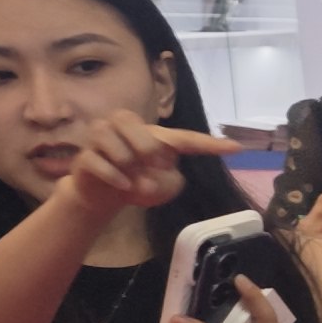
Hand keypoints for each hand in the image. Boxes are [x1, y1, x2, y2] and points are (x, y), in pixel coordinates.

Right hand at [49, 112, 226, 217]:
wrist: (104, 194)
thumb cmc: (138, 182)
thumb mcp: (163, 186)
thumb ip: (170, 179)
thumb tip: (154, 175)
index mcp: (154, 134)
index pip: (184, 138)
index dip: (209, 144)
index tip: (236, 148)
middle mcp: (126, 128)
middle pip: (141, 129)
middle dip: (149, 152)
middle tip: (153, 167)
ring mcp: (102, 138)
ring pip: (114, 142)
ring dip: (128, 166)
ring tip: (132, 180)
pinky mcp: (85, 156)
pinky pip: (97, 161)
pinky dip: (113, 176)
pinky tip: (122, 185)